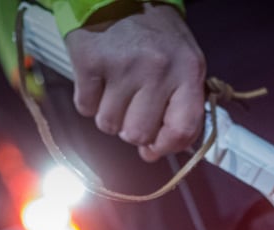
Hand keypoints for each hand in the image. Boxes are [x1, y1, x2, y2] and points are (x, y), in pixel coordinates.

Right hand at [63, 3, 206, 161]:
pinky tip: (98, 80)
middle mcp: (158, 69)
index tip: (154, 148)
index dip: (166, 147)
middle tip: (132, 103)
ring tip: (116, 87)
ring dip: (109, 113)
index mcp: (188, 71)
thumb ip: (180, 105)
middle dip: (131, 128)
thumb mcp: (183, 62)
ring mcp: (122, 66)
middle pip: (138, 135)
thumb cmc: (154, 34)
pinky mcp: (90, 62)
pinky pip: (85, 108)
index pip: (183, 130)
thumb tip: (155, 151)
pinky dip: (88, 100)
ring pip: (108, 125)